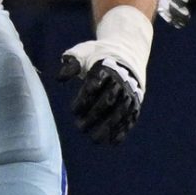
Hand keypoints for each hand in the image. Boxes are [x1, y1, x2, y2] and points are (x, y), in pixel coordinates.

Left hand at [56, 5, 152, 144]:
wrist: (127, 52)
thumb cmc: (97, 55)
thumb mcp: (82, 53)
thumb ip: (70, 65)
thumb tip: (60, 79)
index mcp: (107, 67)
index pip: (96, 83)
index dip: (85, 98)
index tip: (74, 110)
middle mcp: (122, 81)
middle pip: (108, 100)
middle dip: (94, 115)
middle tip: (80, 128)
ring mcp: (130, 93)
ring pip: (120, 111)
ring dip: (108, 127)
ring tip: (95, 139)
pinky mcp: (136, 102)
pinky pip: (131, 117)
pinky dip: (123, 129)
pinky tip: (113, 141)